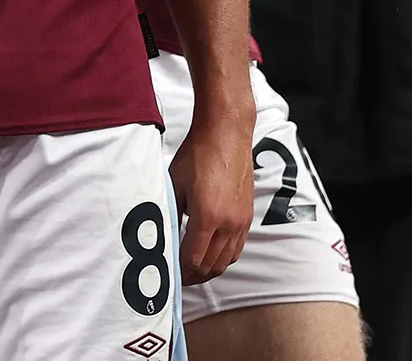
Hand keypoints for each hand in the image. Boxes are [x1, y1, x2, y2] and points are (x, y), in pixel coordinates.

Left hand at [169, 116, 253, 283]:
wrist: (226, 134)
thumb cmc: (197, 155)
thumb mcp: (175, 184)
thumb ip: (171, 213)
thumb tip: (163, 236)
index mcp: (207, 217)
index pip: (193, 260)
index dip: (181, 273)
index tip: (171, 276)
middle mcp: (228, 224)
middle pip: (212, 266)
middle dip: (194, 276)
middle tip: (179, 278)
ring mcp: (241, 221)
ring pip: (227, 261)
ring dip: (210, 269)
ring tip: (194, 270)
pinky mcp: (248, 215)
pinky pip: (237, 248)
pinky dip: (224, 257)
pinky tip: (211, 253)